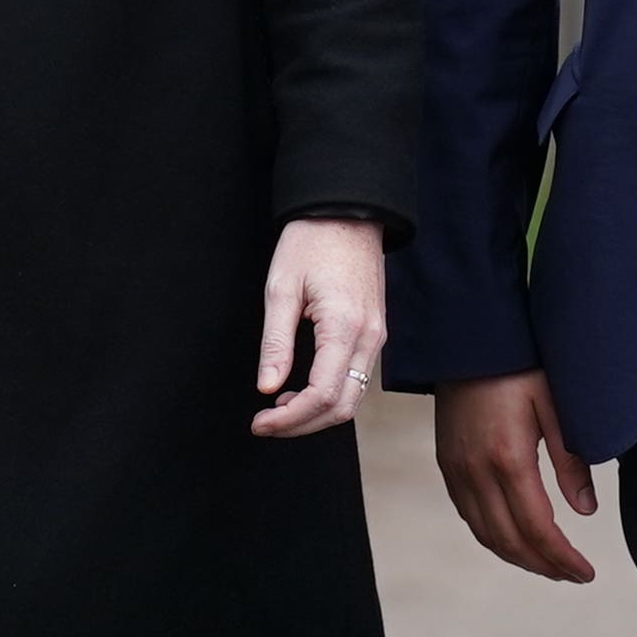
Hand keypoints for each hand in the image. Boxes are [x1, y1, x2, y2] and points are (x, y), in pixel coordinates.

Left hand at [252, 219, 390, 438]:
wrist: (347, 212)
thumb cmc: (311, 242)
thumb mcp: (281, 289)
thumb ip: (276, 344)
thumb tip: (267, 388)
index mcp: (344, 327)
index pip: (322, 395)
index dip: (290, 419)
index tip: (259, 423)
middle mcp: (369, 338)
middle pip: (342, 407)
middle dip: (302, 425)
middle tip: (264, 424)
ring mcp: (376, 336)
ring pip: (352, 398)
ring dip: (316, 413)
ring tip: (277, 409)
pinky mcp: (374, 332)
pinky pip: (356, 378)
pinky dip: (330, 395)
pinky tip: (299, 390)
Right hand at [433, 372, 596, 583]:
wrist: (467, 338)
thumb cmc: (518, 364)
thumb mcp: (555, 405)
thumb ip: (571, 460)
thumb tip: (586, 511)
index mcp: (508, 458)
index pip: (538, 529)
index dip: (563, 559)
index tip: (587, 573)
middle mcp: (476, 472)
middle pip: (509, 541)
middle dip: (544, 566)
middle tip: (573, 575)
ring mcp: (456, 471)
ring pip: (485, 534)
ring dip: (518, 557)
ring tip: (549, 565)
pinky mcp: (447, 465)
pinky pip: (469, 516)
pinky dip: (494, 538)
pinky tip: (515, 539)